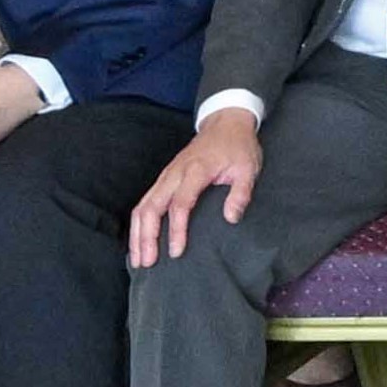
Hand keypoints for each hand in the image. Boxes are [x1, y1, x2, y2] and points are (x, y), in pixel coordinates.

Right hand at [129, 105, 265, 270]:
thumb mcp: (248, 168)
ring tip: (137, 260)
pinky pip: (145, 202)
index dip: (176, 230)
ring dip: (137, 233)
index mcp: (196, 171)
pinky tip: (138, 242)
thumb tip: (231, 219)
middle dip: (146, 237)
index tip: (176, 251)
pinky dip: (138, 223)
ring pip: (142, 206)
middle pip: (151, 207)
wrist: (226, 123)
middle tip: (147, 263)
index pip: (180, 204)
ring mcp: (166, 176)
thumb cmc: (238, 147)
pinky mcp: (164, 178)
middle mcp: (175, 174)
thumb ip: (240, 193)